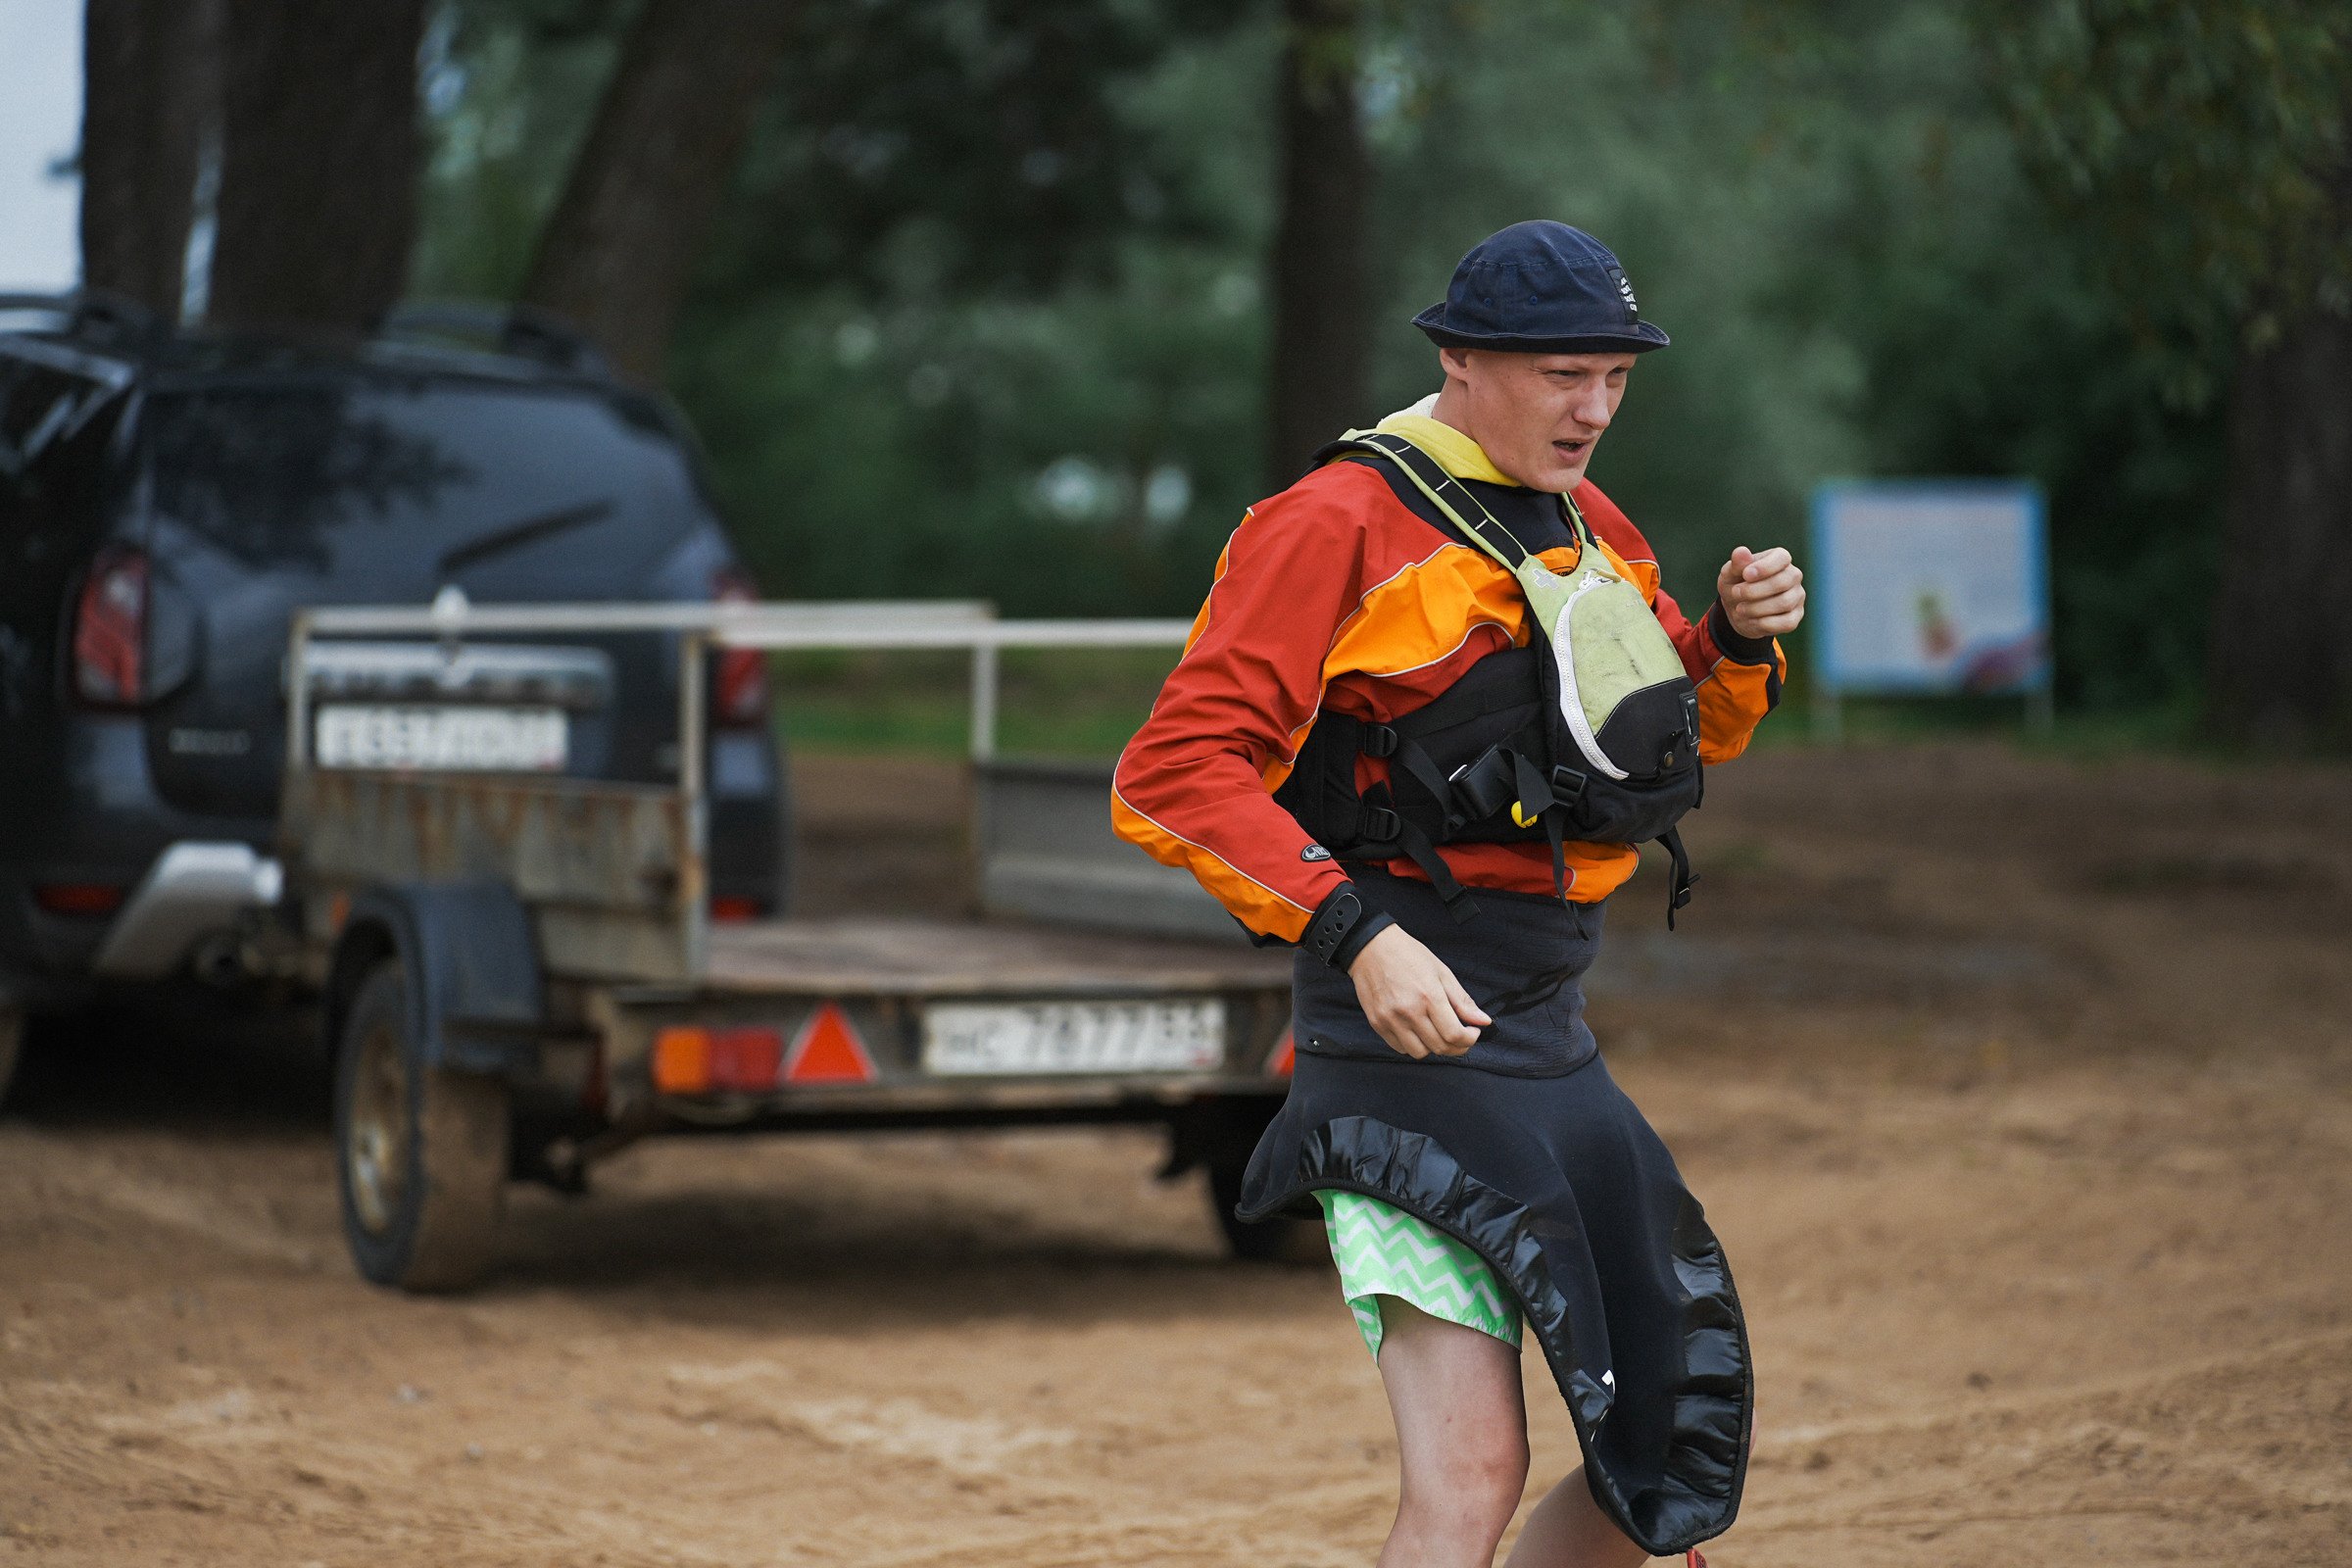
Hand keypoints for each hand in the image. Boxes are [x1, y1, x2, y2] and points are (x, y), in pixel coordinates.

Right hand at [1345, 924, 1490, 1058]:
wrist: (1371, 948)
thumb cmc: (1407, 955)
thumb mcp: (1441, 972)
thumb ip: (1462, 1000)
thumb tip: (1483, 1021)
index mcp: (1429, 996)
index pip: (1454, 1034)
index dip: (1469, 1039)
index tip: (1472, 1033)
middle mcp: (1409, 1011)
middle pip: (1440, 1047)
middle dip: (1457, 1047)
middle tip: (1460, 1037)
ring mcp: (1391, 1020)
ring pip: (1419, 1053)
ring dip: (1433, 1047)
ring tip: (1436, 1032)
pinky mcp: (1377, 1024)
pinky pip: (1400, 1047)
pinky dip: (1412, 1044)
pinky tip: (1417, 1030)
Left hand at [1716, 545, 1805, 638]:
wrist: (1738, 610)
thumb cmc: (1737, 585)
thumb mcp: (1730, 573)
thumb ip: (1736, 564)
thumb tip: (1741, 552)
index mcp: (1780, 559)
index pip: (1782, 558)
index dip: (1765, 567)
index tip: (1746, 574)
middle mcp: (1793, 576)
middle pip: (1782, 582)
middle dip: (1755, 590)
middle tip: (1735, 593)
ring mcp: (1797, 596)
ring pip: (1784, 603)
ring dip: (1757, 608)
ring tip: (1739, 609)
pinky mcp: (1795, 617)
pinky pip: (1787, 622)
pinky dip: (1765, 623)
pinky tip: (1751, 620)